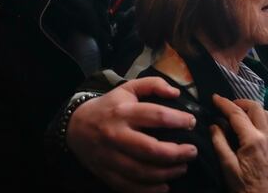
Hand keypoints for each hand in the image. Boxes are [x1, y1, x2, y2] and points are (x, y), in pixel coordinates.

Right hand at [67, 77, 197, 192]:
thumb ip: (153, 85)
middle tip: (192, 151)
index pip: (156, 116)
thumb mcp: (128, 88)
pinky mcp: (106, 173)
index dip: (178, 120)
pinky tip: (164, 186)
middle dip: (177, 153)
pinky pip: (129, 186)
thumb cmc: (109, 106)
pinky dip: (149, 190)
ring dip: (167, 173)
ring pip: (142, 171)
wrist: (75, 126)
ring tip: (182, 167)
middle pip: (151, 149)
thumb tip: (176, 93)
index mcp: (123, 112)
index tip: (192, 123)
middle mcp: (116, 135)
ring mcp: (110, 157)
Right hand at [210, 95, 267, 192]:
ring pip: (265, 114)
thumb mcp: (227, 167)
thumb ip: (220, 142)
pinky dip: (257, 119)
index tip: (214, 97)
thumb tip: (215, 125)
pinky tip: (247, 128)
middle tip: (226, 107)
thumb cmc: (244, 189)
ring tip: (236, 115)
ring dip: (251, 110)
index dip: (225, 103)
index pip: (238, 114)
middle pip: (256, 107)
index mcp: (254, 140)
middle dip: (240, 103)